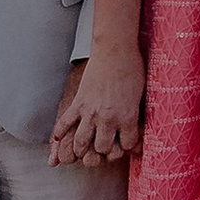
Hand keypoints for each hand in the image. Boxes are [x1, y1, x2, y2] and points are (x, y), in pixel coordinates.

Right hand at [51, 48, 141, 164]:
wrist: (115, 49)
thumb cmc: (132, 69)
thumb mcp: (140, 95)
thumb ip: (135, 115)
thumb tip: (136, 129)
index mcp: (127, 116)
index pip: (127, 146)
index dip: (127, 146)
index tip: (126, 141)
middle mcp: (108, 118)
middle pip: (103, 149)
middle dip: (105, 150)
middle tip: (105, 145)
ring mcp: (90, 111)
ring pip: (81, 144)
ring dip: (83, 149)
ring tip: (85, 147)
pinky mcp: (78, 102)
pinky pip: (64, 124)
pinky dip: (60, 133)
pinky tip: (59, 138)